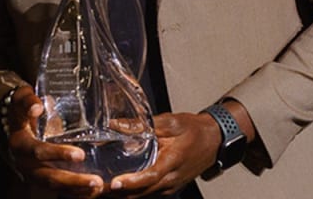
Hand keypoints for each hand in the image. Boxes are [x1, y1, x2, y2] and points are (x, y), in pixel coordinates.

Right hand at [3, 85, 107, 196]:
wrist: (14, 124)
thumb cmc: (23, 109)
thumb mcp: (22, 100)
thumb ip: (28, 101)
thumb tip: (37, 108)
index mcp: (20, 143)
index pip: (38, 151)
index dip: (57, 154)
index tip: (80, 154)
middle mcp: (25, 163)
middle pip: (48, 177)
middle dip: (73, 181)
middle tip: (95, 180)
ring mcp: (34, 174)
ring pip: (55, 188)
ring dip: (77, 190)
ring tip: (99, 187)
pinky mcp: (43, 179)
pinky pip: (60, 190)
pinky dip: (77, 192)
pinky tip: (95, 191)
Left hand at [105, 111, 221, 196]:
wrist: (214, 140)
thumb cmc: (193, 130)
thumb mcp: (170, 121)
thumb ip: (143, 125)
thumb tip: (116, 124)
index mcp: (173, 161)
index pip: (150, 176)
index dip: (132, 182)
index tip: (115, 183)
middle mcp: (172, 179)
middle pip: (143, 191)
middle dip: (121, 193)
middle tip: (98, 188)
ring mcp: (171, 186)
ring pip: (145, 195)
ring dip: (125, 194)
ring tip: (102, 188)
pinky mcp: (169, 187)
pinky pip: (149, 193)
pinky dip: (134, 191)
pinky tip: (119, 186)